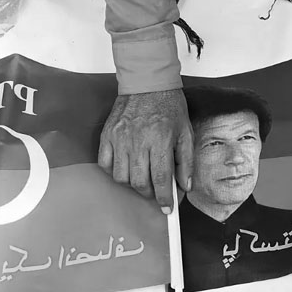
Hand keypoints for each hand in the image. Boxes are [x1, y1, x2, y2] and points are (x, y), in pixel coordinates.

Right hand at [97, 89, 192, 212]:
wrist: (147, 83)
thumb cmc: (169, 106)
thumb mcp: (185, 132)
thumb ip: (186, 161)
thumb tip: (184, 186)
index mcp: (161, 140)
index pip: (161, 178)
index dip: (164, 198)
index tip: (166, 208)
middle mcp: (138, 141)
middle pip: (140, 182)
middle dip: (149, 193)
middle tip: (156, 191)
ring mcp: (120, 138)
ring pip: (121, 177)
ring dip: (133, 184)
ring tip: (142, 177)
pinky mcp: (107, 135)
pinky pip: (105, 164)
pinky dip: (114, 171)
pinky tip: (126, 167)